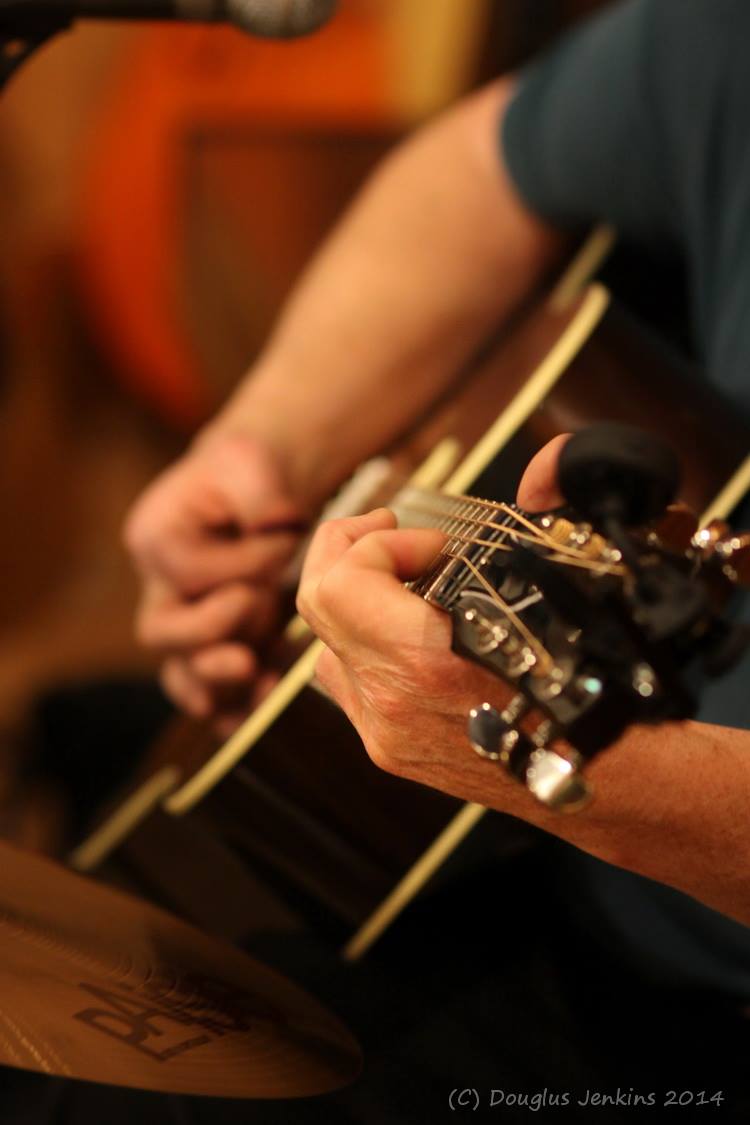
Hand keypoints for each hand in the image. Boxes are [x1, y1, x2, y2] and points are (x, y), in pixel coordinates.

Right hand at [125, 431, 305, 729]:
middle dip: (208, 631)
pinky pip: (212, 689)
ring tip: (257, 682)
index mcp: (156, 536)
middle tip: (255, 607)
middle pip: (162, 631)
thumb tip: (275, 523)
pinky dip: (232, 707)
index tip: (284, 540)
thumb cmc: (250, 470)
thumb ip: (260, 492)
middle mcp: (159, 584)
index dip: (242, 562)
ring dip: (217, 682)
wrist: (259, 489)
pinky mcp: (216, 643)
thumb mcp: (254, 463)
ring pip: (181, 670)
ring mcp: (186, 620)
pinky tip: (258, 708)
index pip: (189, 569)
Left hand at [295, 437, 570, 808]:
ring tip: (400, 575)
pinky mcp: (388, 749)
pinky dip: (364, 640)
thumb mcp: (577, 593)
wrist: (602, 780)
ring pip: (324, 643)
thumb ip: (557, 511)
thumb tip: (547, 464)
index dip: (380, 542)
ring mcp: (382, 731)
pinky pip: (346, 680)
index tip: (433, 545)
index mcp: (426, 663)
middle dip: (345, 549)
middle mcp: (389, 702)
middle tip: (387, 529)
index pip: (343, 582)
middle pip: (316, 603)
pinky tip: (406, 627)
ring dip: (352, 596)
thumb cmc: (593, 693)